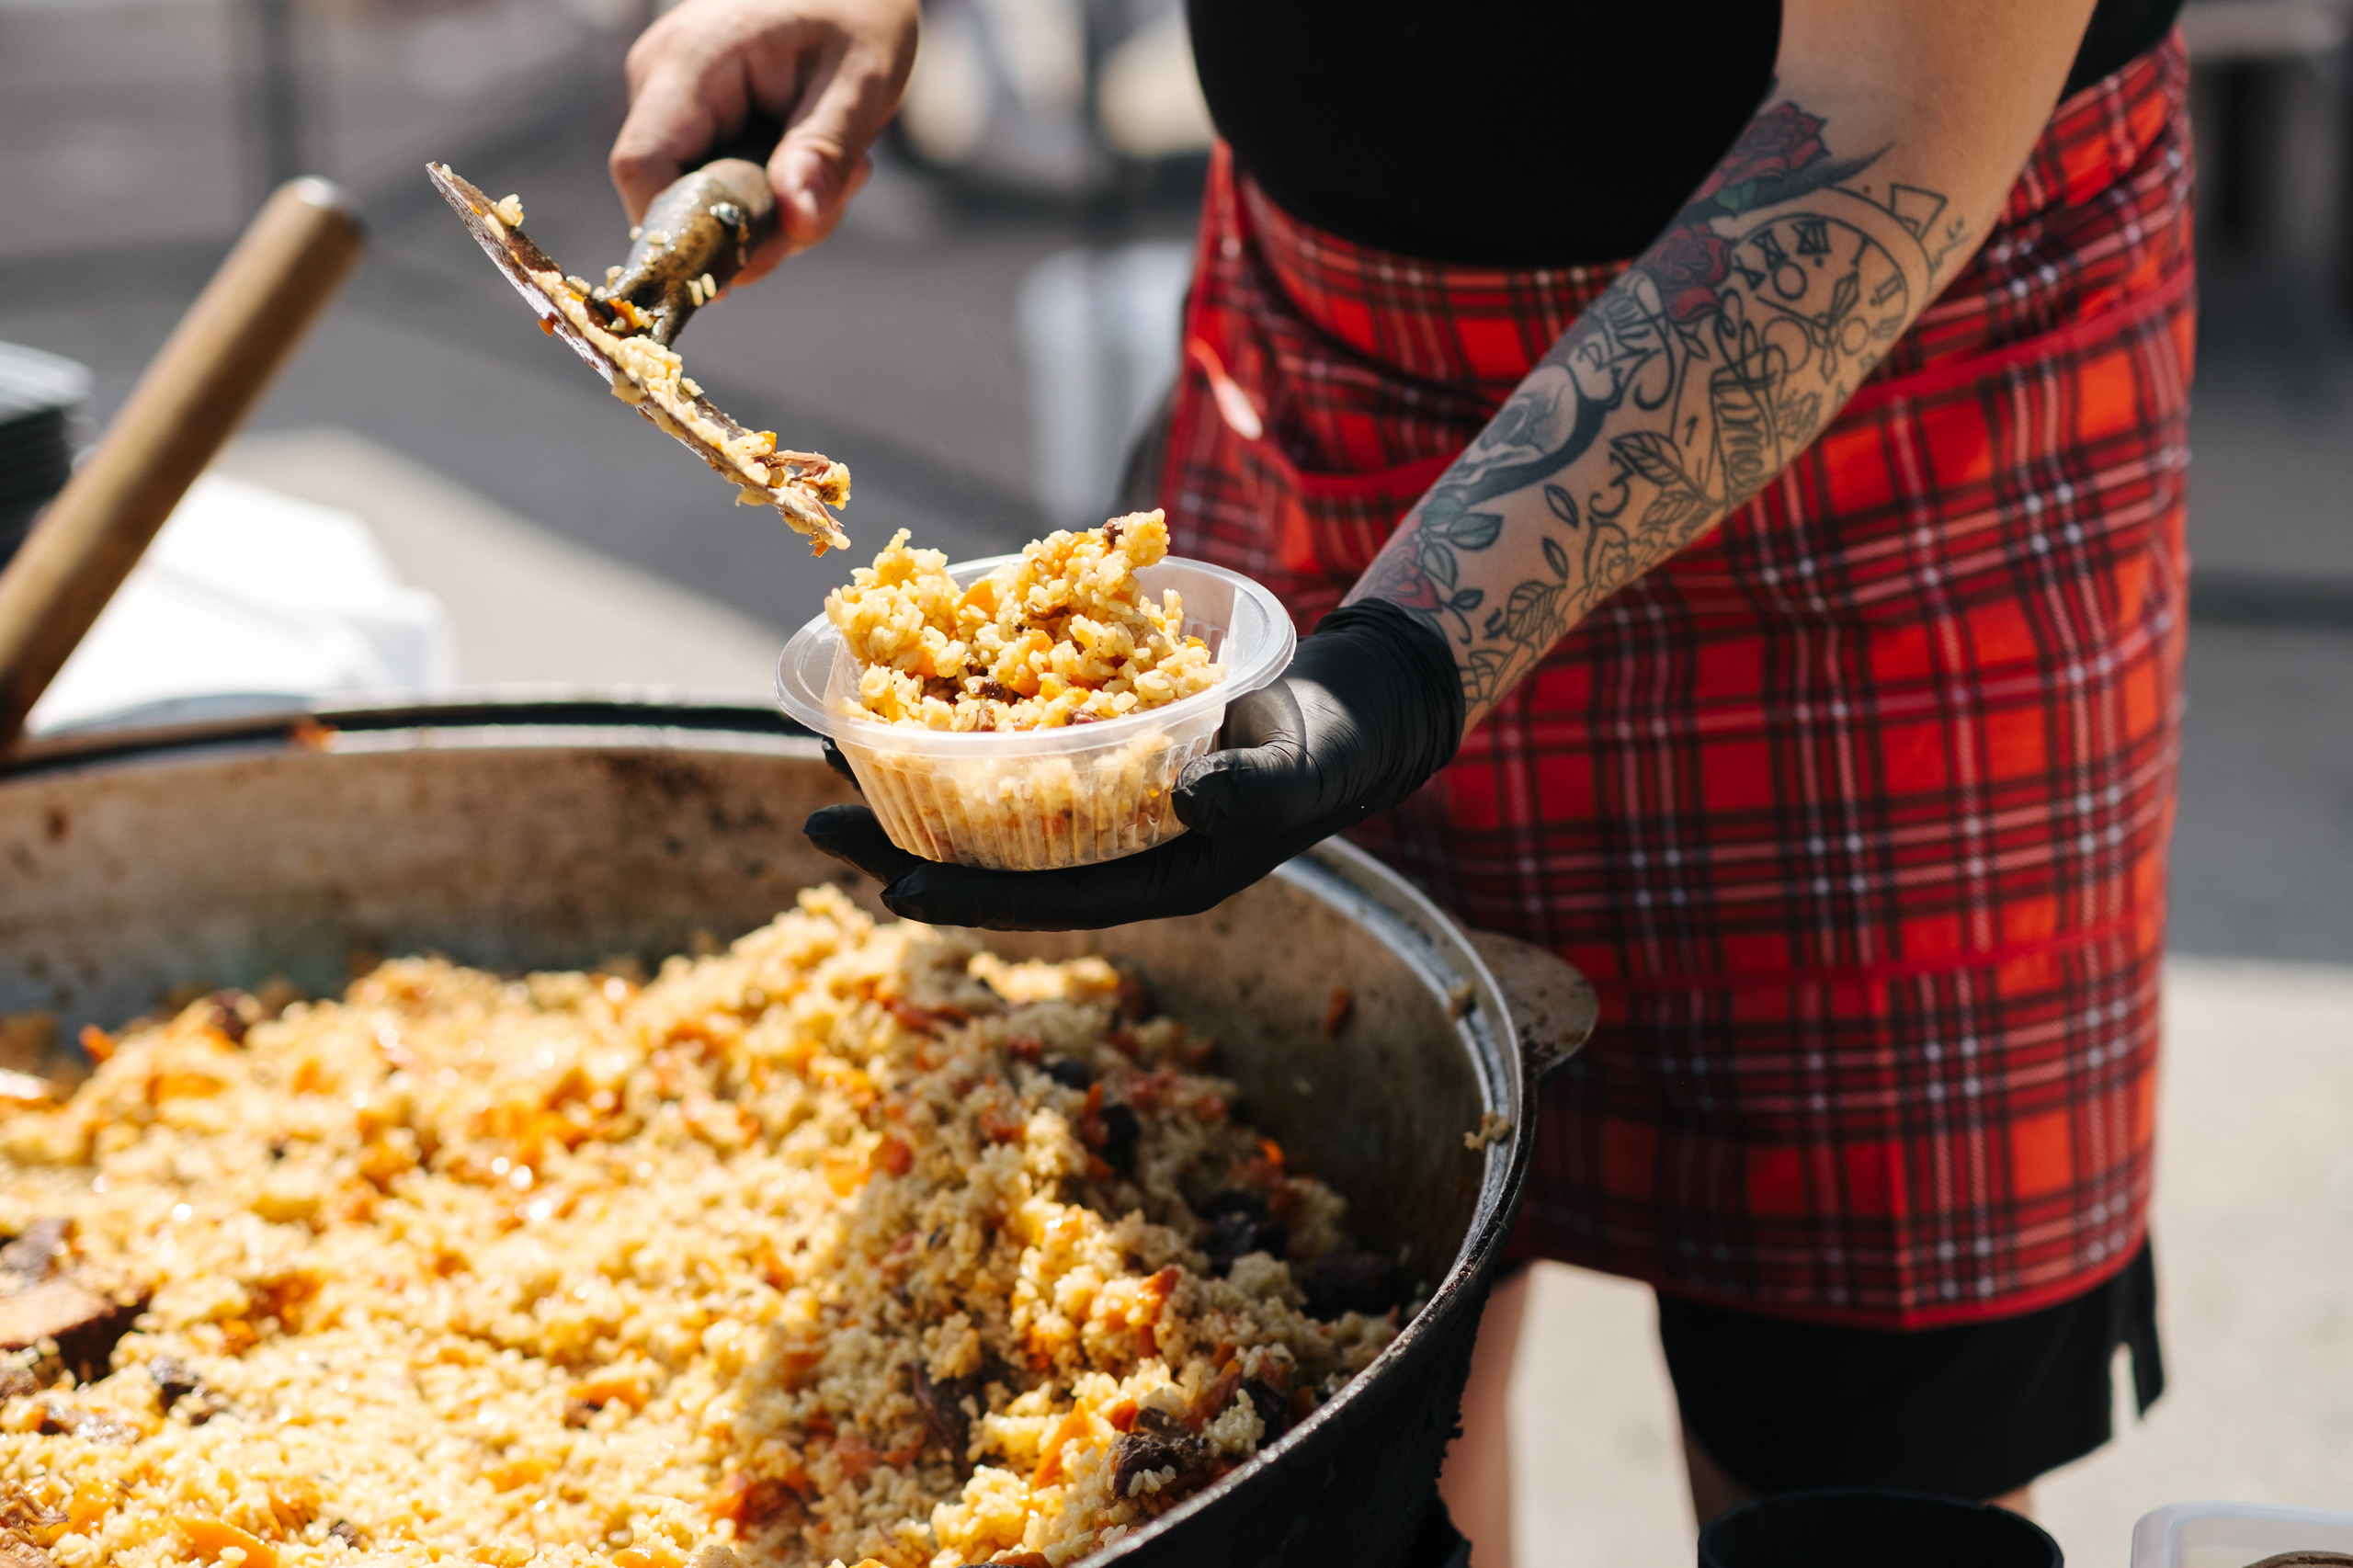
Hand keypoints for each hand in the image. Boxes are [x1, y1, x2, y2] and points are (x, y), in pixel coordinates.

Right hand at [609, 0, 918, 284]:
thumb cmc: (857, 11)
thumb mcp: (860, 84)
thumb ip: (823, 155)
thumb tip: (797, 227)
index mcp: (690, 62)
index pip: (642, 169)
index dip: (678, 236)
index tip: (745, 272)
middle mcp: (660, 78)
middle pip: (673, 199)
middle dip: (754, 231)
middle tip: (832, 204)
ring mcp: (669, 97)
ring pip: (698, 201)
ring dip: (773, 215)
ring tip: (839, 170)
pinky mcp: (689, 116)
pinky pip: (714, 183)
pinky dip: (768, 195)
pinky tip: (812, 165)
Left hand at [805, 601, 1466, 930]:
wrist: (1341, 719)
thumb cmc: (1324, 756)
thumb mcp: (1299, 774)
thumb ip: (1253, 792)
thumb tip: (1192, 798)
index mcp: (1154, 877)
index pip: (1045, 900)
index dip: (967, 894)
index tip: (891, 884)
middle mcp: (1111, 851)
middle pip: (989, 861)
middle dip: (900, 843)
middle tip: (815, 820)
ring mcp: (1097, 808)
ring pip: (986, 809)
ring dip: (909, 786)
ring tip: (831, 756)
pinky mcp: (1094, 758)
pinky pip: (1010, 755)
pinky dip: (954, 732)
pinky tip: (900, 703)